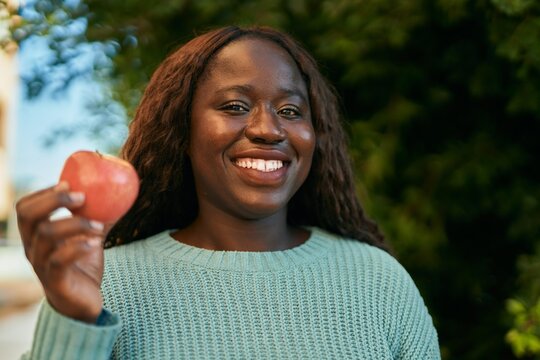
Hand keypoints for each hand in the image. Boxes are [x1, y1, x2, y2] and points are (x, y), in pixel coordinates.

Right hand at [16, 182, 105, 322]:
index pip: (25, 208)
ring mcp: (41, 265)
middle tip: (81, 196)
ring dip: (75, 223)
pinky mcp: (55, 281)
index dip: (43, 193)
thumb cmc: (82, 265)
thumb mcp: (89, 236)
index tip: (67, 183)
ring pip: (46, 235)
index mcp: (36, 235)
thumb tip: (119, 194)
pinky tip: (94, 242)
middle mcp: (33, 248)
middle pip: (29, 216)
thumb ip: (97, 217)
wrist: (83, 302)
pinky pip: (59, 260)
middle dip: (54, 200)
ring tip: (98, 226)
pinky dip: (78, 247)